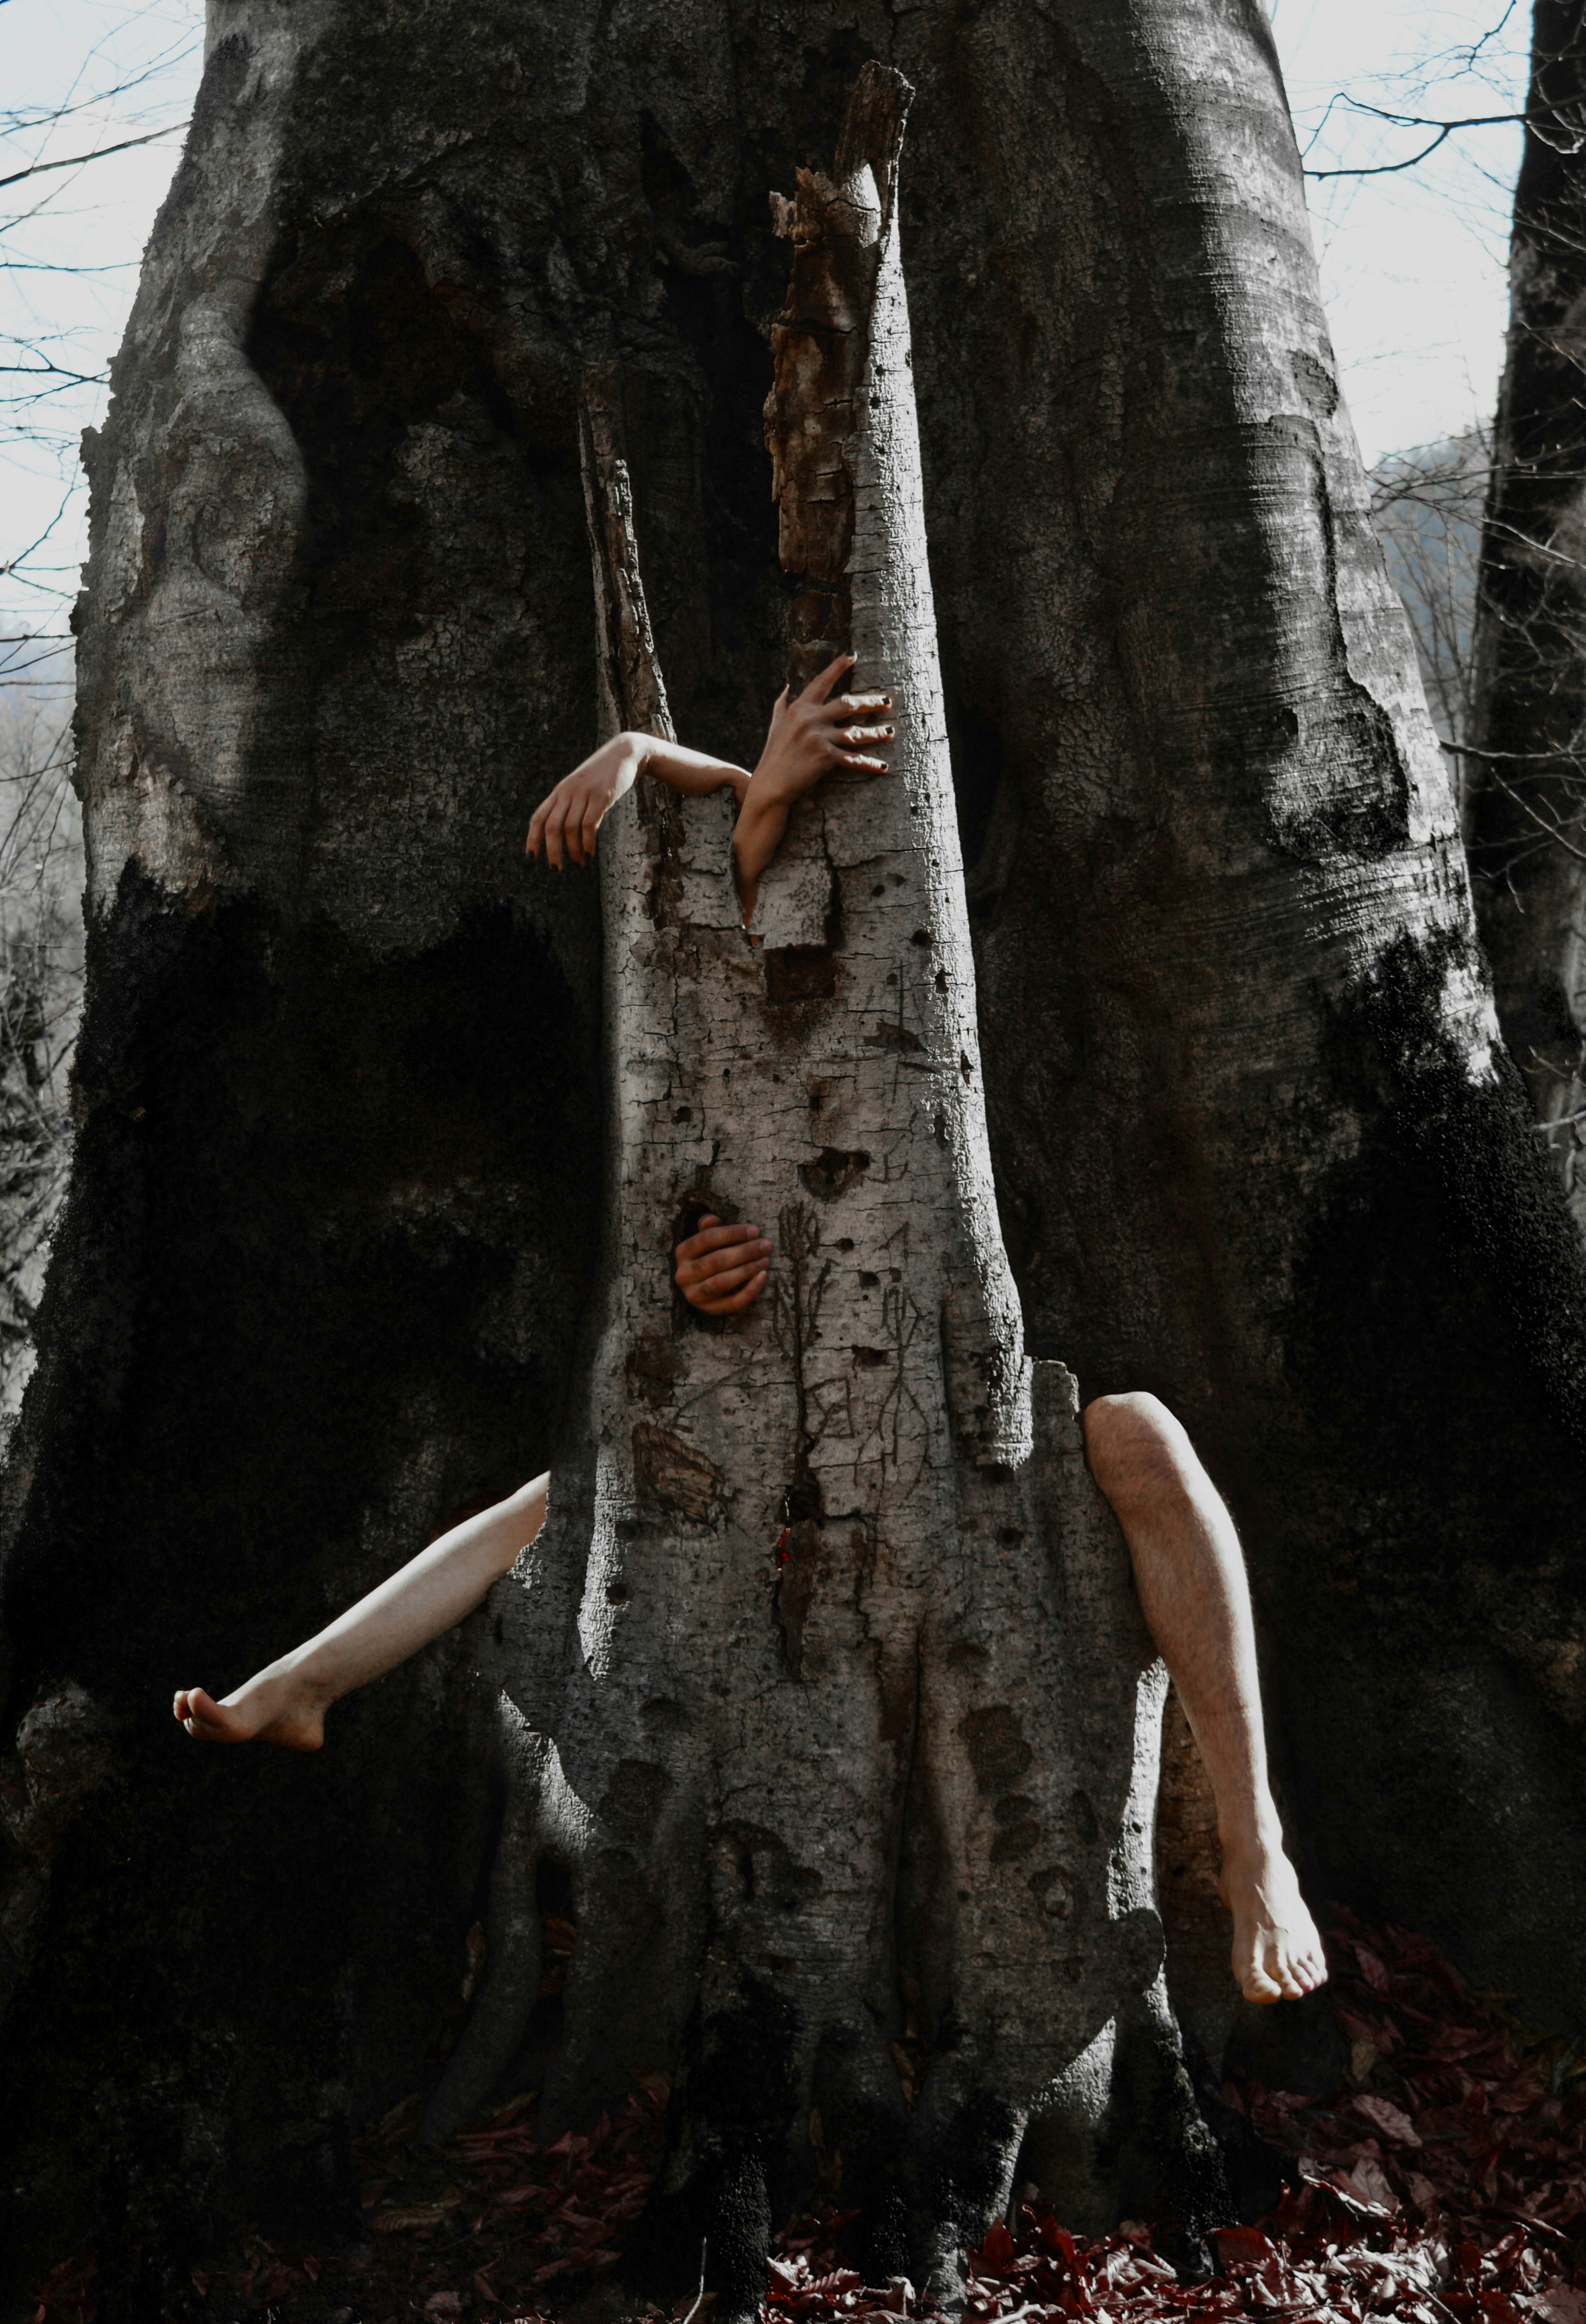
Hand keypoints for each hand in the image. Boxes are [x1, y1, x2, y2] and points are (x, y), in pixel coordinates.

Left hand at [527, 734, 642, 868]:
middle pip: (551, 826)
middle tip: (556, 870)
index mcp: (560, 792)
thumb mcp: (582, 789)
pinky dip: (587, 843)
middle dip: (552, 851)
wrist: (625, 752)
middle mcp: (567, 792)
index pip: (538, 817)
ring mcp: (584, 793)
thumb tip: (565, 835)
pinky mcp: (601, 796)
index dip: (532, 839)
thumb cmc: (603, 775)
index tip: (530, 858)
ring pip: (570, 828)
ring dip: (573, 851)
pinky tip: (589, 853)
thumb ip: (572, 807)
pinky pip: (589, 824)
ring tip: (579, 864)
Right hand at [675, 1214, 771, 1314]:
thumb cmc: (709, 1255)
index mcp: (683, 1252)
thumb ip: (709, 1228)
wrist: (701, 1286)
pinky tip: (764, 1276)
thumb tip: (712, 1219)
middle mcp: (683, 1275)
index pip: (707, 1239)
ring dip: (747, 1270)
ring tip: (766, 1259)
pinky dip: (751, 1290)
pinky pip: (733, 1303)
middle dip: (745, 1251)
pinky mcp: (710, 1310)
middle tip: (766, 1245)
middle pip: (716, 1260)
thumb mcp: (706, 1240)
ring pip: (722, 1282)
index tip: (755, 1230)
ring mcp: (694, 1295)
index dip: (733, 1233)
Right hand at [750, 654, 893, 806]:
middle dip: (870, 702)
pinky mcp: (826, 757)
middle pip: (847, 704)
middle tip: (887, 702)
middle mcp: (811, 719)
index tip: (852, 655)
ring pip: (856, 732)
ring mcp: (819, 738)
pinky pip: (853, 759)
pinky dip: (869, 764)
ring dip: (876, 733)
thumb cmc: (774, 754)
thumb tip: (787, 686)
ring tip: (890, 732)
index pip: (821, 682)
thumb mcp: (775, 725)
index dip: (837, 667)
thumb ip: (782, 704)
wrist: (771, 784)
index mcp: (799, 708)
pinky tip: (883, 767)